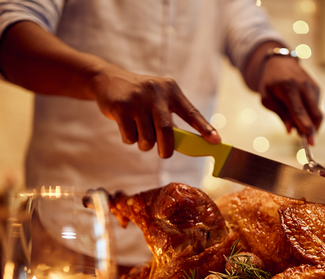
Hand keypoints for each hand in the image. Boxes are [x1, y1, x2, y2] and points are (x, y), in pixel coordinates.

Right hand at [92, 64, 220, 157]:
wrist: (107, 80)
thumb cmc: (139, 97)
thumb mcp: (158, 100)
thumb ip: (170, 118)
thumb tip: (183, 145)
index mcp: (171, 90)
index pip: (192, 113)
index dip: (205, 129)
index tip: (217, 142)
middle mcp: (156, 93)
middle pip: (167, 132)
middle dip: (166, 149)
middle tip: (164, 153)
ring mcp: (137, 100)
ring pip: (147, 139)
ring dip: (144, 144)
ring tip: (139, 133)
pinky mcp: (121, 107)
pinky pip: (130, 137)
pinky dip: (129, 139)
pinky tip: (126, 126)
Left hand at [258, 56, 322, 143]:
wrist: (279, 62)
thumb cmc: (270, 82)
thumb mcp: (267, 98)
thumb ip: (280, 114)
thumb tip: (291, 131)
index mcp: (288, 88)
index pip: (299, 111)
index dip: (306, 128)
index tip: (311, 142)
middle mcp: (304, 86)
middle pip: (315, 113)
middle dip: (314, 130)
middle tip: (309, 143)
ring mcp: (312, 86)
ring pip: (318, 112)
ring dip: (311, 124)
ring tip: (298, 126)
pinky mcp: (317, 88)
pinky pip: (317, 107)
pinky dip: (311, 116)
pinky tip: (301, 116)